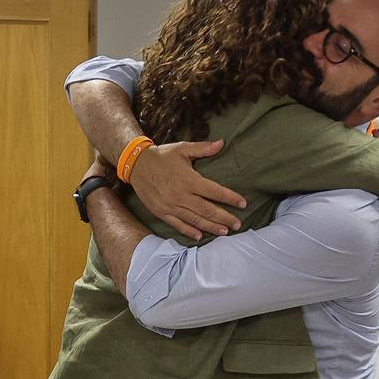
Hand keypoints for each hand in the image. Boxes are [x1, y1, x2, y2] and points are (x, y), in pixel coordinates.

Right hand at [129, 139, 245, 238]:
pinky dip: (189, 231)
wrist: (135, 164)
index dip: (230, 198)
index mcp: (189, 179)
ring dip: (211, 227)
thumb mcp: (182, 148)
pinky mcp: (161, 212)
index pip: (214, 191)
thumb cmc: (162, 155)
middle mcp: (181, 195)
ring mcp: (170, 205)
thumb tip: (222, 143)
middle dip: (224, 218)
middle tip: (238, 224)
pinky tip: (200, 236)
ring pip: (195, 219)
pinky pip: (177, 224)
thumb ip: (203, 148)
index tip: (242, 203)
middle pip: (207, 209)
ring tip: (225, 232)